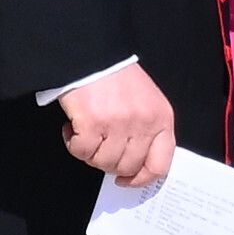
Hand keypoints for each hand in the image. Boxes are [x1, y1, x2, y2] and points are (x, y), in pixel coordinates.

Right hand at [59, 63, 175, 186]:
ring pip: (103, 162)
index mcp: (162, 119)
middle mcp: (143, 124)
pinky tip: (72, 129)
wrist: (94, 54)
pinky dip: (72, 144)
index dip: (142, 178)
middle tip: (98, 147)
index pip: (160, 164)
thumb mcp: (147, 102)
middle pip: (127, 166)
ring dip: (89, 153)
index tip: (126, 179)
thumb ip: (148, 130)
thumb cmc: (119, 78)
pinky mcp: (92, 123)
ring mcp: (118, 124)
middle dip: (109, 163)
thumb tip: (135, 164)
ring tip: (86, 134)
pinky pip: (81, 152)